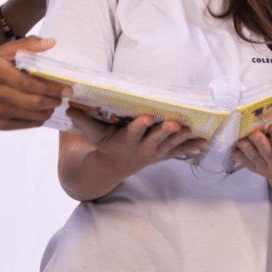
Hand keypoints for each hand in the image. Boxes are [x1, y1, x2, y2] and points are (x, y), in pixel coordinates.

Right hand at [0, 36, 71, 129]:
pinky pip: (26, 124)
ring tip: (55, 103)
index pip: (30, 83)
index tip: (67, 87)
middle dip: (54, 100)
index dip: (51, 87)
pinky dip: (39, 119)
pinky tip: (42, 111)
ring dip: (49, 110)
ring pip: (32, 115)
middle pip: (34, 102)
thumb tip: (52, 42)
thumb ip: (26, 46)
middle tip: (64, 96)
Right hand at [67, 109, 206, 175]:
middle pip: (156, 139)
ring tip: (192, 130)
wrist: (113, 167)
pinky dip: (191, 147)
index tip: (146, 117)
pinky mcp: (162, 154)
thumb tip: (66, 104)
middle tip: (174, 124)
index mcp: (126, 139)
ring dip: (182, 138)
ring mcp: (154, 152)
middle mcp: (142, 147)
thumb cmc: (104, 144)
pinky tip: (204, 143)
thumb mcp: (92, 134)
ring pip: (170, 144)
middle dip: (165, 132)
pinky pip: (178, 151)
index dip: (140, 125)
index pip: (134, 131)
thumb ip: (82, 120)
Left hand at [234, 109, 271, 196]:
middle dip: (259, 142)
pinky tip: (236, 146)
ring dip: (247, 147)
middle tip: (254, 130)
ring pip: (252, 157)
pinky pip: (245, 163)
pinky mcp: (255, 169)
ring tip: (243, 136)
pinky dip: (240, 155)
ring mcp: (265, 168)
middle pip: (265, 153)